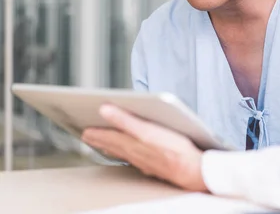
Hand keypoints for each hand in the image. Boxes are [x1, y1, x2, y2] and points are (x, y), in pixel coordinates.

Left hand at [81, 104, 206, 191]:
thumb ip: (124, 120)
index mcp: (132, 143)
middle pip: (113, 145)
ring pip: (123, 153)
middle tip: (88, 137)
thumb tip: (104, 110)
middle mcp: (135, 154)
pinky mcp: (155, 165)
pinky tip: (129, 156)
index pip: (109, 136)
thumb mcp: (147, 130)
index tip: (85, 129)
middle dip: (100, 140)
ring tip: (102, 145)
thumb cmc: (174, 150)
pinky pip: (133, 159)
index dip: (97, 132)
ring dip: (111, 148)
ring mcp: (145, 161)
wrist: (193, 171)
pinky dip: (125, 155)